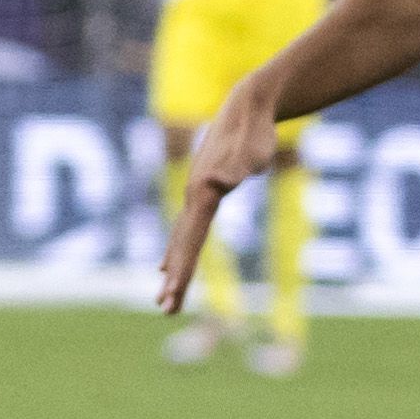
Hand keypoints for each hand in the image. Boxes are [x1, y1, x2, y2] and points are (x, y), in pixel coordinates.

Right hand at [158, 73, 283, 313]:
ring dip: (173, 269)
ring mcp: (196, 194)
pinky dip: (176, 251)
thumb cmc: (255, 132)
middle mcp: (193, 197)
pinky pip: (186, 231)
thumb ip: (238, 166)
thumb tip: (222, 181)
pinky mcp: (205, 192)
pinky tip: (166, 266)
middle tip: (166, 310)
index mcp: (202, 193)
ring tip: (164, 295)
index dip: (181, 269)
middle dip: (175, 279)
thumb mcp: (252, 150)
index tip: (172, 296)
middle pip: (181, 245)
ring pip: (181, 240)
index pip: (190, 240)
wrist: (249, 108)